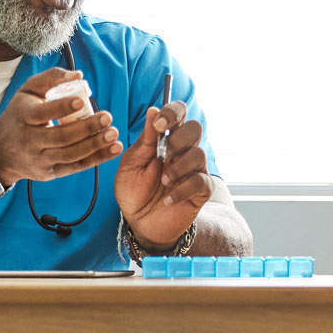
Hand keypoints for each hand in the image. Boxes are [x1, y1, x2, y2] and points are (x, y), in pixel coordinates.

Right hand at [0, 68, 121, 185]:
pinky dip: (96, 159)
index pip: (43, 113)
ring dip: (95, 145)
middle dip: (86, 128)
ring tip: (113, 133)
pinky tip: (113, 149)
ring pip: (70, 154)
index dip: (62, 108)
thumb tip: (80, 76)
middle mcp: (30, 141)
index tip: (81, 101)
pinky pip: (75, 167)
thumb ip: (51, 78)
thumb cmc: (20, 114)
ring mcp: (40, 159)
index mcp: (24, 116)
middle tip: (107, 117)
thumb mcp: (27, 91)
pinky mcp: (49, 173)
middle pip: (61, 136)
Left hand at [114, 100, 207, 250]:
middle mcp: (183, 150)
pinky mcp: (201, 190)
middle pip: (195, 128)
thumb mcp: (131, 164)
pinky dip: (182, 189)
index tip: (159, 124)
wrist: (139, 222)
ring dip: (178, 167)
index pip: (178, 113)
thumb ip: (145, 140)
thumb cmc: (134, 191)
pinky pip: (201, 181)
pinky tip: (168, 199)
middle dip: (178, 140)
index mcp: (165, 139)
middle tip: (162, 157)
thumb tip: (153, 110)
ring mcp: (194, 169)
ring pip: (198, 154)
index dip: (172, 112)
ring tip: (163, 182)